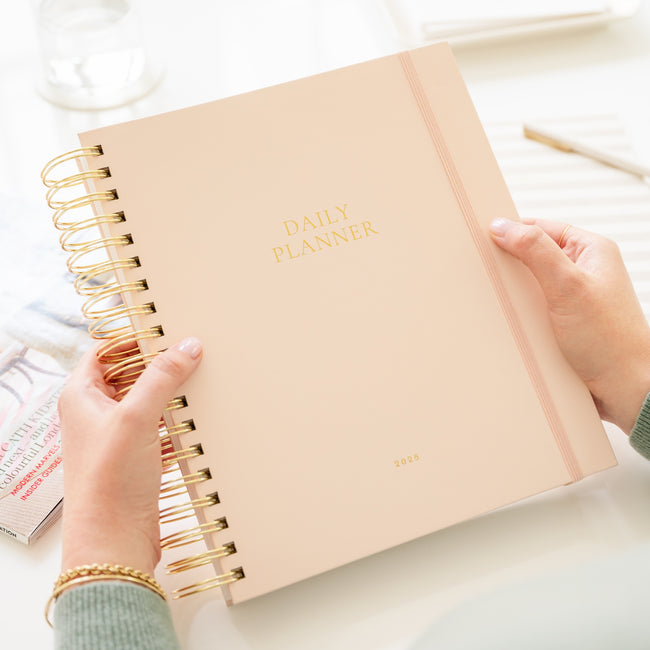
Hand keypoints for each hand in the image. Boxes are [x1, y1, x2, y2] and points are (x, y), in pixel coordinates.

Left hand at [58, 337, 202, 575]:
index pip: (106, 351)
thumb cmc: (108, 481)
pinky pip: (158, 423)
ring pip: (146, 398)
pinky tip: (196, 412)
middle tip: (189, 349)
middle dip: (158, 362)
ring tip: (198, 377)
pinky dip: (175, 416)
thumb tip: (186, 346)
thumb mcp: (136, 418)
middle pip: (129, 373)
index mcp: (81, 396)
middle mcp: (95, 413)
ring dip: (170, 390)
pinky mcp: (136, 455)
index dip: (134, 338)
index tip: (166, 328)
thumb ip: (162, 377)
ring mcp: (116, 434)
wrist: (114, 539)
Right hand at [489, 218, 649, 433]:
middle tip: (487, 274)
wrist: (624, 389)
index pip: (541, 227)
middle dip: (509, 267)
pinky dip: (519, 315)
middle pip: (533, 256)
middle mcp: (583, 271)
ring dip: (513, 295)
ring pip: (530, 285)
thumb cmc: (609, 339)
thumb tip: (502, 226)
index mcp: (590, 251)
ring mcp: (573, 298)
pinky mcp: (564, 322)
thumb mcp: (568, 286)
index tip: (485, 240)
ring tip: (498, 302)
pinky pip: (533, 310)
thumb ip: (535, 251)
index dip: (512, 232)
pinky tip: (508, 322)